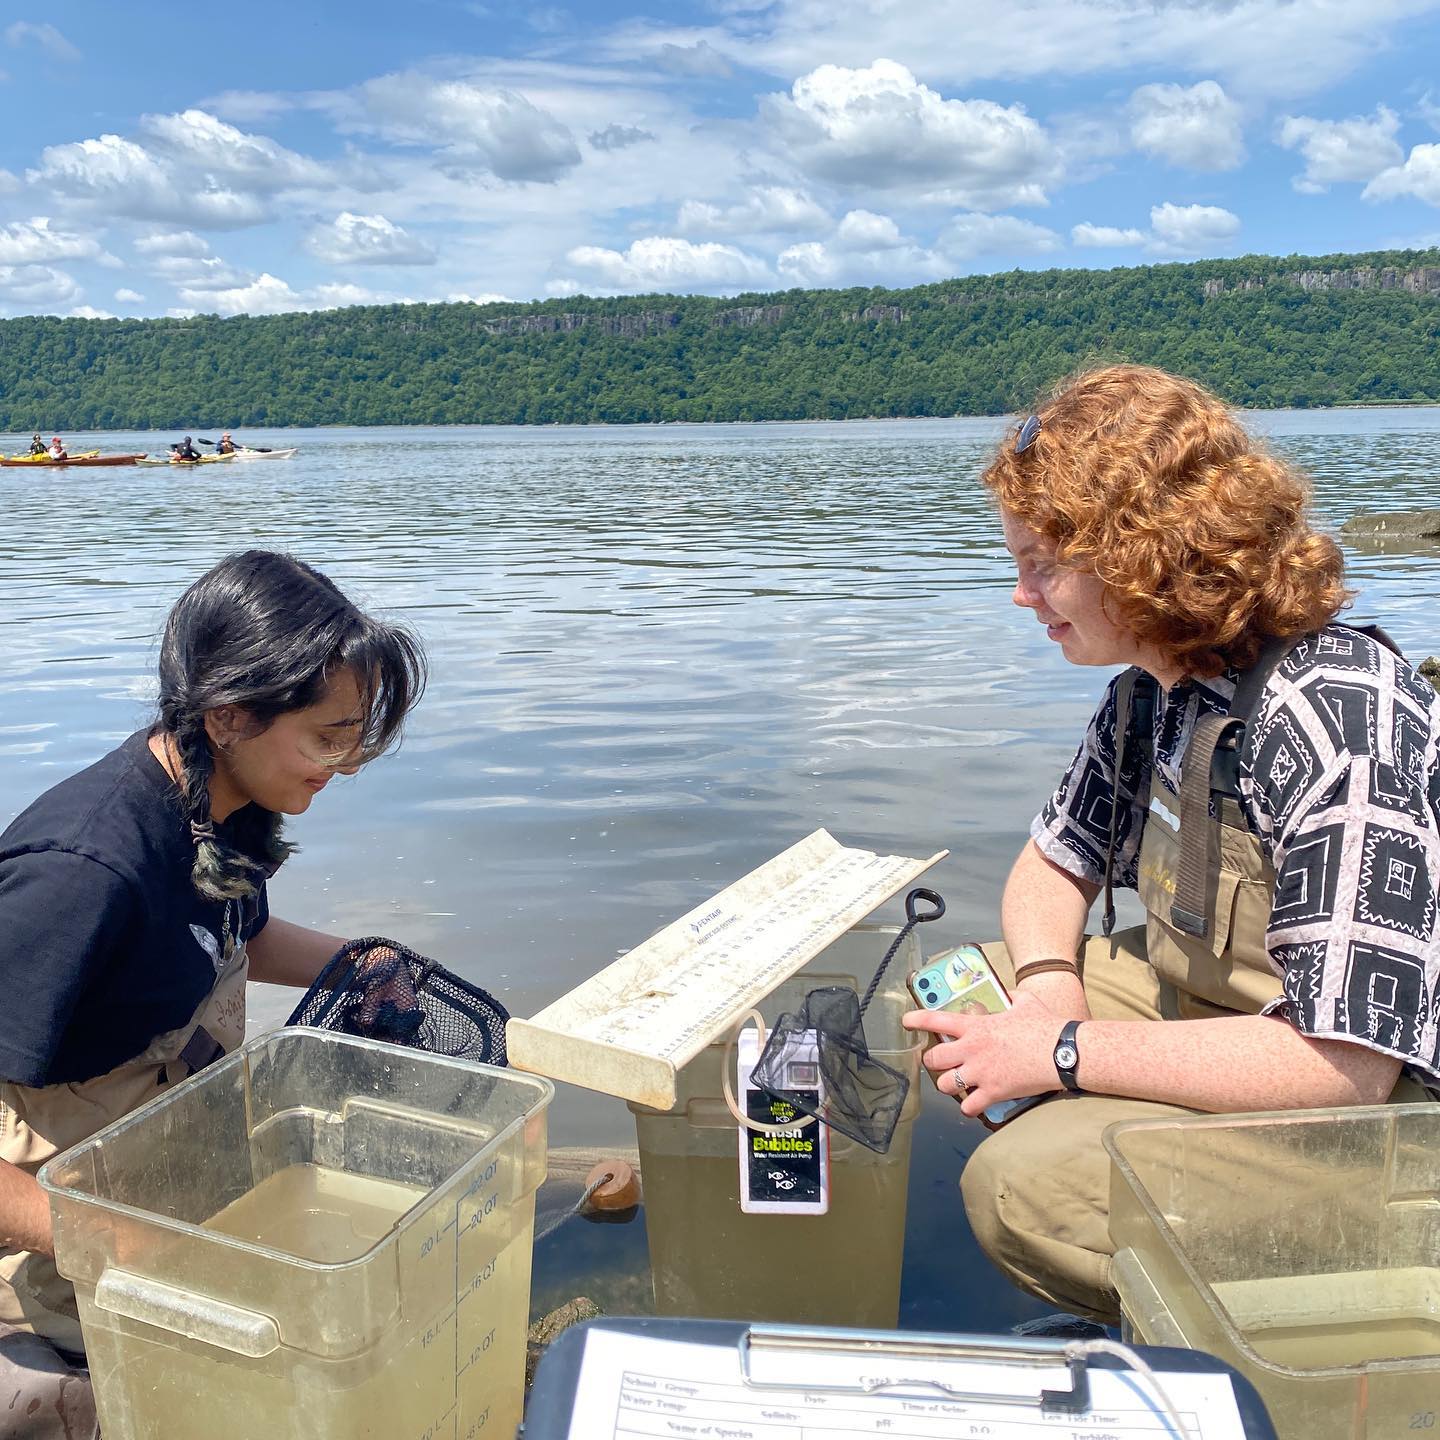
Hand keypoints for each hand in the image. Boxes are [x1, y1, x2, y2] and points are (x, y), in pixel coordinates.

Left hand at [903, 992, 1076, 1118]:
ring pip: (945, 1085)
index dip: (916, 1020)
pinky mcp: (993, 1093)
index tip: (906, 1021)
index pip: (935, 1020)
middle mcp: (972, 1050)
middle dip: (932, 1062)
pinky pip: (968, 1107)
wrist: (1062, 1051)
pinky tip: (974, 1104)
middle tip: (940, 1062)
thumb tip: (1009, 994)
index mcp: (976, 1026)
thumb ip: (1011, 997)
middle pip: (933, 1059)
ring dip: (949, 1085)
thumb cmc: (1045, 1025)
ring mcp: (981, 1073)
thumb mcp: (1025, 1002)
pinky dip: (969, 1108)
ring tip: (957, 1084)